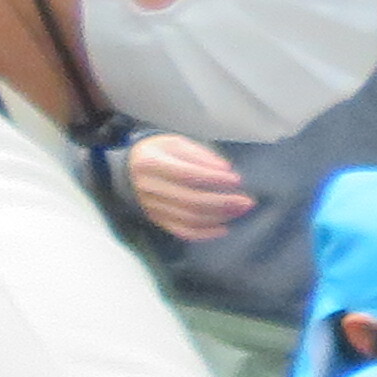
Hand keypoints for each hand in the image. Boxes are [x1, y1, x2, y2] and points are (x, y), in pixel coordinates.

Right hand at [122, 133, 252, 238]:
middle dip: (223, 202)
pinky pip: (183, 231)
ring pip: (190, 218)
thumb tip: (224, 170)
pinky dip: (206, 233)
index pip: (186, 175)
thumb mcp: (175, 143)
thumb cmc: (159, 153)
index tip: (236, 180)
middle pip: (190, 200)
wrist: (129, 170)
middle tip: (247, 201)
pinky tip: (224, 227)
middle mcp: (150, 187)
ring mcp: (153, 207)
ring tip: (241, 210)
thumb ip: (199, 155)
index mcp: (151, 163)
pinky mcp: (158, 220)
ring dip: (220, 216)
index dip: (213, 179)